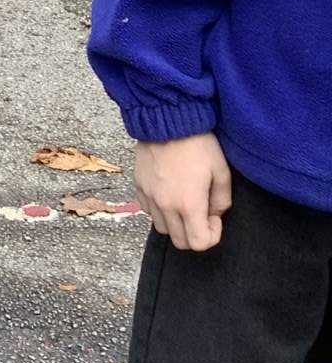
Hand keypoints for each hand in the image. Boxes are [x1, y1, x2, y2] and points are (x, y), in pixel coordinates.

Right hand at [134, 133, 231, 251]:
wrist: (168, 120)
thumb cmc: (198, 144)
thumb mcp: (222, 172)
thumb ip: (222, 201)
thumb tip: (215, 214)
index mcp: (189, 204)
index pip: (198, 243)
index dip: (212, 236)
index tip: (215, 218)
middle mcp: (166, 205)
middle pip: (179, 241)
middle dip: (194, 234)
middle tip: (202, 213)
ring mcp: (150, 196)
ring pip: (162, 228)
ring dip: (176, 224)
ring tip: (184, 203)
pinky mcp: (139, 185)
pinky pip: (148, 210)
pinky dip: (160, 210)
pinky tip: (169, 194)